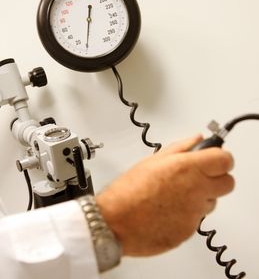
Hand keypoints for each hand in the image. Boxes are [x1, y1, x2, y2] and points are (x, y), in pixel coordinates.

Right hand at [96, 135, 234, 255]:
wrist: (116, 221)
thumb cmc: (128, 190)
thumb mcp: (154, 160)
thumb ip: (181, 147)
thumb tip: (197, 139)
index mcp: (187, 168)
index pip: (225, 159)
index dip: (221, 157)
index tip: (214, 157)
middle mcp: (196, 190)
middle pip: (227, 182)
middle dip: (217, 177)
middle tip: (199, 175)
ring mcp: (194, 212)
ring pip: (213, 202)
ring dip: (201, 196)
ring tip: (177, 194)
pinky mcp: (190, 230)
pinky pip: (198, 218)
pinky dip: (188, 213)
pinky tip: (169, 208)